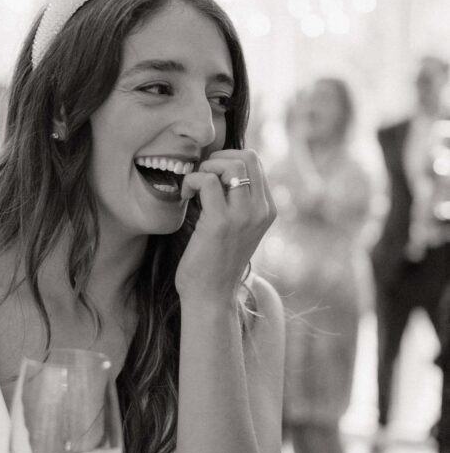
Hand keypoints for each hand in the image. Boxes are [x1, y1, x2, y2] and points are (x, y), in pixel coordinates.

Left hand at [175, 149, 275, 301]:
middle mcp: (261, 210)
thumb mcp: (236, 227)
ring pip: (230, 164)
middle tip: (201, 177)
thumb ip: (237, 200)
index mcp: (267, 209)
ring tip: (194, 187)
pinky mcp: (220, 222)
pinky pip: (207, 181)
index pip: (255, 162)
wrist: (211, 296)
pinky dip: (192, 181)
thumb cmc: (216, 261)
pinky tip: (186, 196)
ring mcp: (243, 216)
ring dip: (205, 168)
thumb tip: (219, 167)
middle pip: (246, 157)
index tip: (209, 175)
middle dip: (218, 159)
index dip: (227, 160)